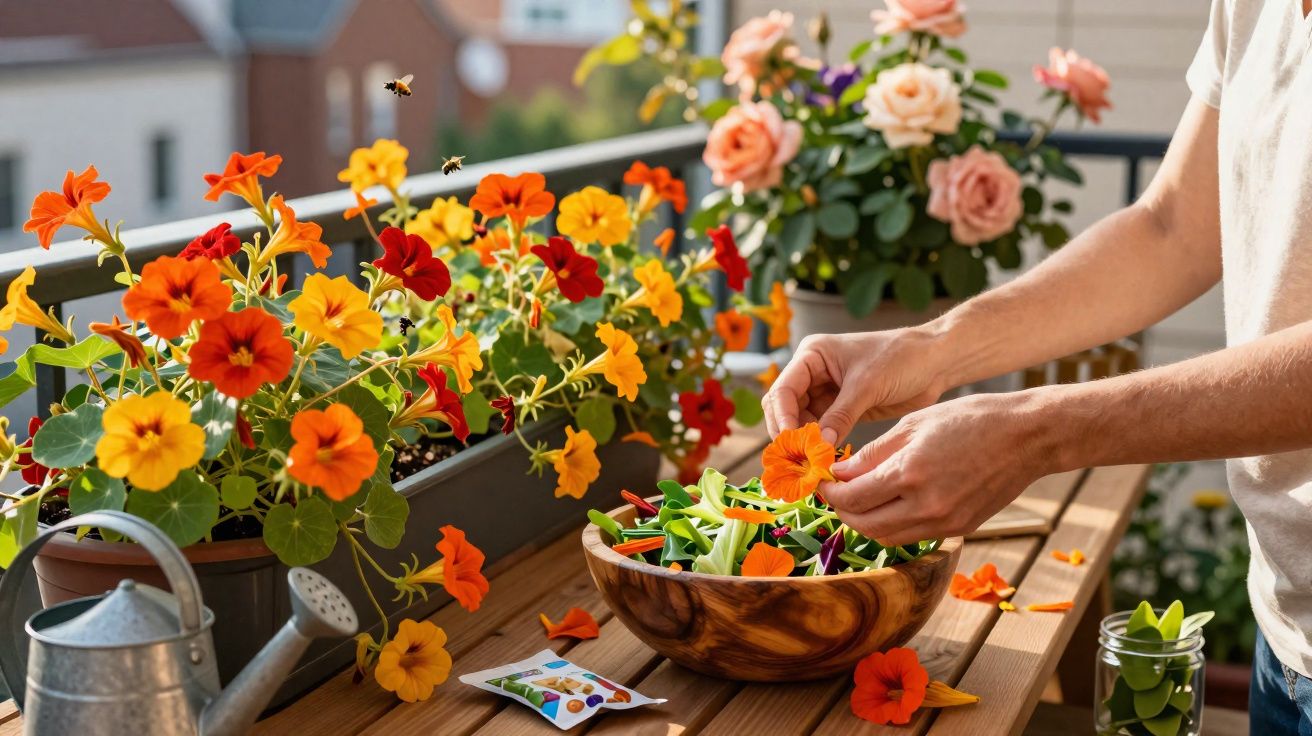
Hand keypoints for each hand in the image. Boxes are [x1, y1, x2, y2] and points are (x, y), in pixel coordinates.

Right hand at [763, 327, 949, 443]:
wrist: (935, 362)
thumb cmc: (901, 358)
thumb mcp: (867, 385)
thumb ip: (840, 415)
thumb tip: (818, 446)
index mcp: (813, 355)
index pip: (784, 389)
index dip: (783, 417)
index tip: (792, 443)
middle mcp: (813, 372)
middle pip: (785, 407)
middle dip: (789, 433)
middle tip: (798, 460)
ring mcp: (826, 392)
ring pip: (800, 422)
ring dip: (803, 442)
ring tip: (811, 465)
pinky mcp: (841, 409)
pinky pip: (821, 430)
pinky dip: (820, 445)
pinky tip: (824, 460)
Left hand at [818, 391, 1057, 545]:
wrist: (1028, 436)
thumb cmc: (972, 419)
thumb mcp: (914, 424)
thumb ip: (873, 453)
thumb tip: (840, 471)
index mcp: (910, 473)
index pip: (852, 497)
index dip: (830, 491)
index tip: (822, 480)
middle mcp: (925, 505)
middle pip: (864, 524)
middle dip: (842, 510)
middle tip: (834, 492)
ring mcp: (944, 522)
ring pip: (886, 536)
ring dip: (865, 521)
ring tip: (859, 498)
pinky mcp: (960, 529)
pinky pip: (912, 536)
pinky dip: (893, 525)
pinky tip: (889, 504)